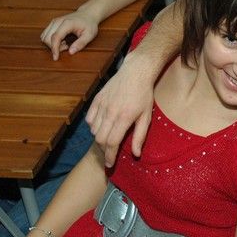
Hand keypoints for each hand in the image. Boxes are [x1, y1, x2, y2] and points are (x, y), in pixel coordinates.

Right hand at [40, 10, 98, 59]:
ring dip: (52, 44)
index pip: (55, 37)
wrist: (87, 14)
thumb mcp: (90, 35)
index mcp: (67, 23)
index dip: (54, 49)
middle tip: (67, 47)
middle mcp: (57, 21)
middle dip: (54, 47)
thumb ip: (81, 44)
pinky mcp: (53, 23)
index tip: (56, 58)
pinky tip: (62, 41)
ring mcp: (54, 22)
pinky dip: (51, 41)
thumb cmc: (89, 25)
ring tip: (65, 43)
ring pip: (44, 36)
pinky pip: (46, 34)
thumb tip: (70, 52)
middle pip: (47, 38)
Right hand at [86, 50, 154, 166]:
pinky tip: (102, 126)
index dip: (110, 156)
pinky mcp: (96, 99)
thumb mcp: (146, 116)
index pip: (112, 143)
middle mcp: (110, 112)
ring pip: (94, 130)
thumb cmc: (144, 95)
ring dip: (99, 138)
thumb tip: (136, 154)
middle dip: (104, 150)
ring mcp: (101, 105)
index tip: (110, 164)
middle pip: (100, 139)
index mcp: (124, 117)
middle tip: (109, 154)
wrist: (135, 72)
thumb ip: (140, 136)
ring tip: (108, 140)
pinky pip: (89, 119)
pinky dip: (93, 127)